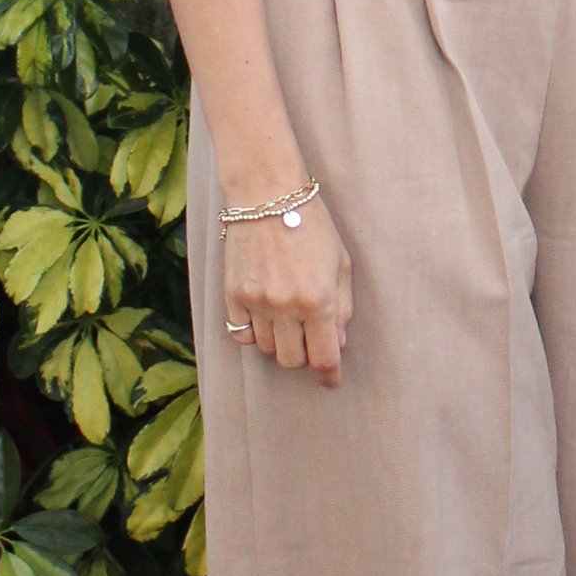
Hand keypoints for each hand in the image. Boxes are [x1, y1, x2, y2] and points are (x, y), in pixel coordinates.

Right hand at [219, 182, 353, 387]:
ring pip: (267, 349)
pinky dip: (254, 333)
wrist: (267, 195)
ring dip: (280, 342)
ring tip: (287, 319)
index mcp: (319, 299)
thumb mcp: (340, 263)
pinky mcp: (232, 294)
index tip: (330, 381)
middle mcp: (286, 306)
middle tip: (309, 338)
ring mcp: (256, 302)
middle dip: (305, 355)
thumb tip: (337, 344)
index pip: (323, 358)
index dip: (329, 375)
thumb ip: (342, 307)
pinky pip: (241, 334)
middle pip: (293, 360)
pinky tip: (263, 316)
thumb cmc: (312, 225)